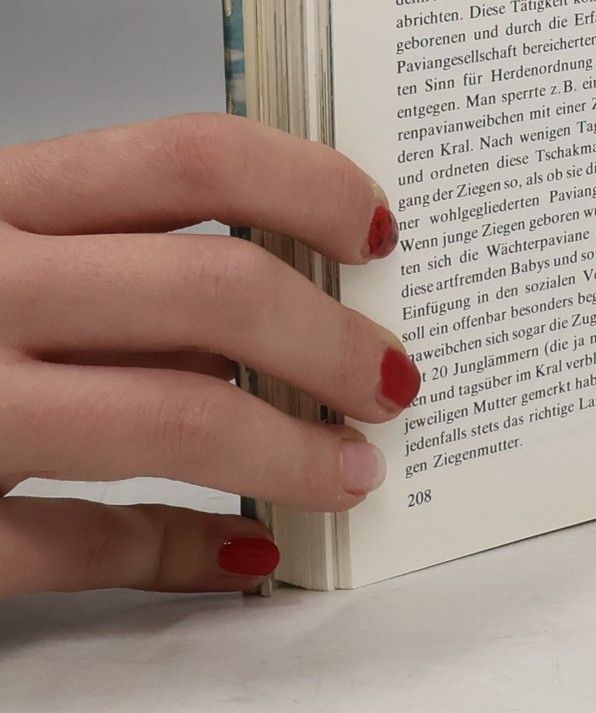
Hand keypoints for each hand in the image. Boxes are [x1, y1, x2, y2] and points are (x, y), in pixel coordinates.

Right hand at [0, 115, 414, 596]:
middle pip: (213, 291)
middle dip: (335, 340)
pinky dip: (182, 555)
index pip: (191, 157)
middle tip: (394, 376)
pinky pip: (83, 548)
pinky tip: (243, 551)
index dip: (312, 184)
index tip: (380, 230)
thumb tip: (293, 264)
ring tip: (354, 469)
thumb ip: (101, 240)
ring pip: (176, 422)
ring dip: (291, 452)